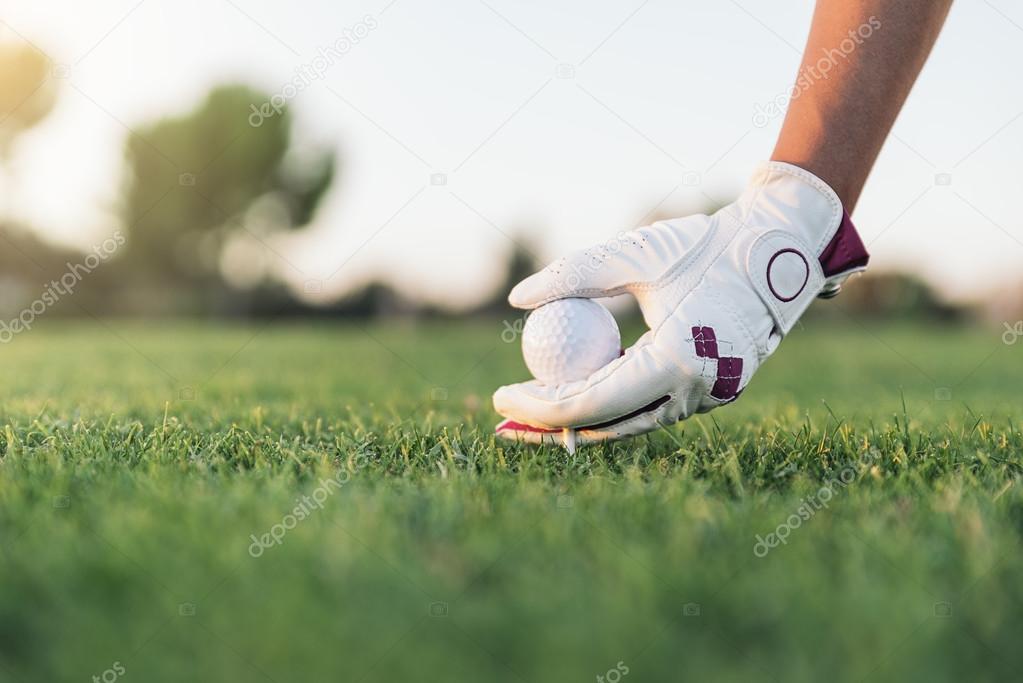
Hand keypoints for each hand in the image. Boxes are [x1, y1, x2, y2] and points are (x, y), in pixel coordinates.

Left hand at [493, 161, 868, 447]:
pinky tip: (571, 394)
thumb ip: (574, 274)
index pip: (592, 402)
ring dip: (577, 420)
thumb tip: (518, 299)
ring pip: (627, 423)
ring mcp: (706, 398)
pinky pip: (647, 407)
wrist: (782, 251)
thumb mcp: (634, 253)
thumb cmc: (707, 245)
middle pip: (606, 426)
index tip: (500, 397)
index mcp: (678, 362)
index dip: (540, 407)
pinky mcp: (708, 392)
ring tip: (525, 416)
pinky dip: (609, 404)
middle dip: (549, 428)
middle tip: (503, 420)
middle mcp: (695, 393)